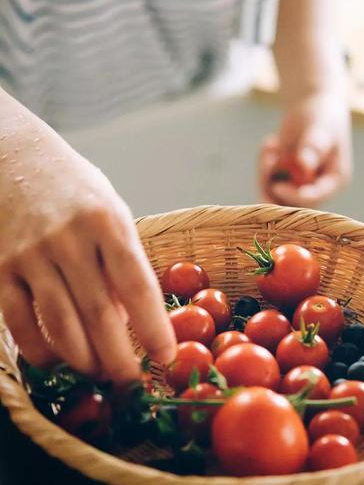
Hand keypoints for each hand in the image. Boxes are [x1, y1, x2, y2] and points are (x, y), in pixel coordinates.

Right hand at [0, 112, 175, 382]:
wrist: (16, 159)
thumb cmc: (78, 190)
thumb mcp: (113, 213)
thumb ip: (122, 262)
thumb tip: (128, 318)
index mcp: (108, 222)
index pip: (138, 285)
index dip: (155, 327)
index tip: (168, 356)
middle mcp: (70, 240)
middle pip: (99, 314)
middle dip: (119, 358)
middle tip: (133, 383)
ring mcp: (30, 255)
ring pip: (60, 325)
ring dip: (83, 360)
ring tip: (100, 374)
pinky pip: (18, 322)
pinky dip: (39, 351)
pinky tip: (56, 362)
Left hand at [259, 91, 351, 206]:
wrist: (312, 106)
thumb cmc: (322, 115)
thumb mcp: (321, 128)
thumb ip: (314, 146)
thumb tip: (304, 164)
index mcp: (336, 181)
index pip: (316, 198)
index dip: (295, 197)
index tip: (277, 186)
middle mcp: (319, 189)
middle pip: (292, 203)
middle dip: (274, 184)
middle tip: (268, 158)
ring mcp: (300, 186)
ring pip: (275, 196)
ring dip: (265, 173)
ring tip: (270, 145)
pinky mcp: (284, 180)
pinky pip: (267, 183)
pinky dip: (263, 166)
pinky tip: (270, 143)